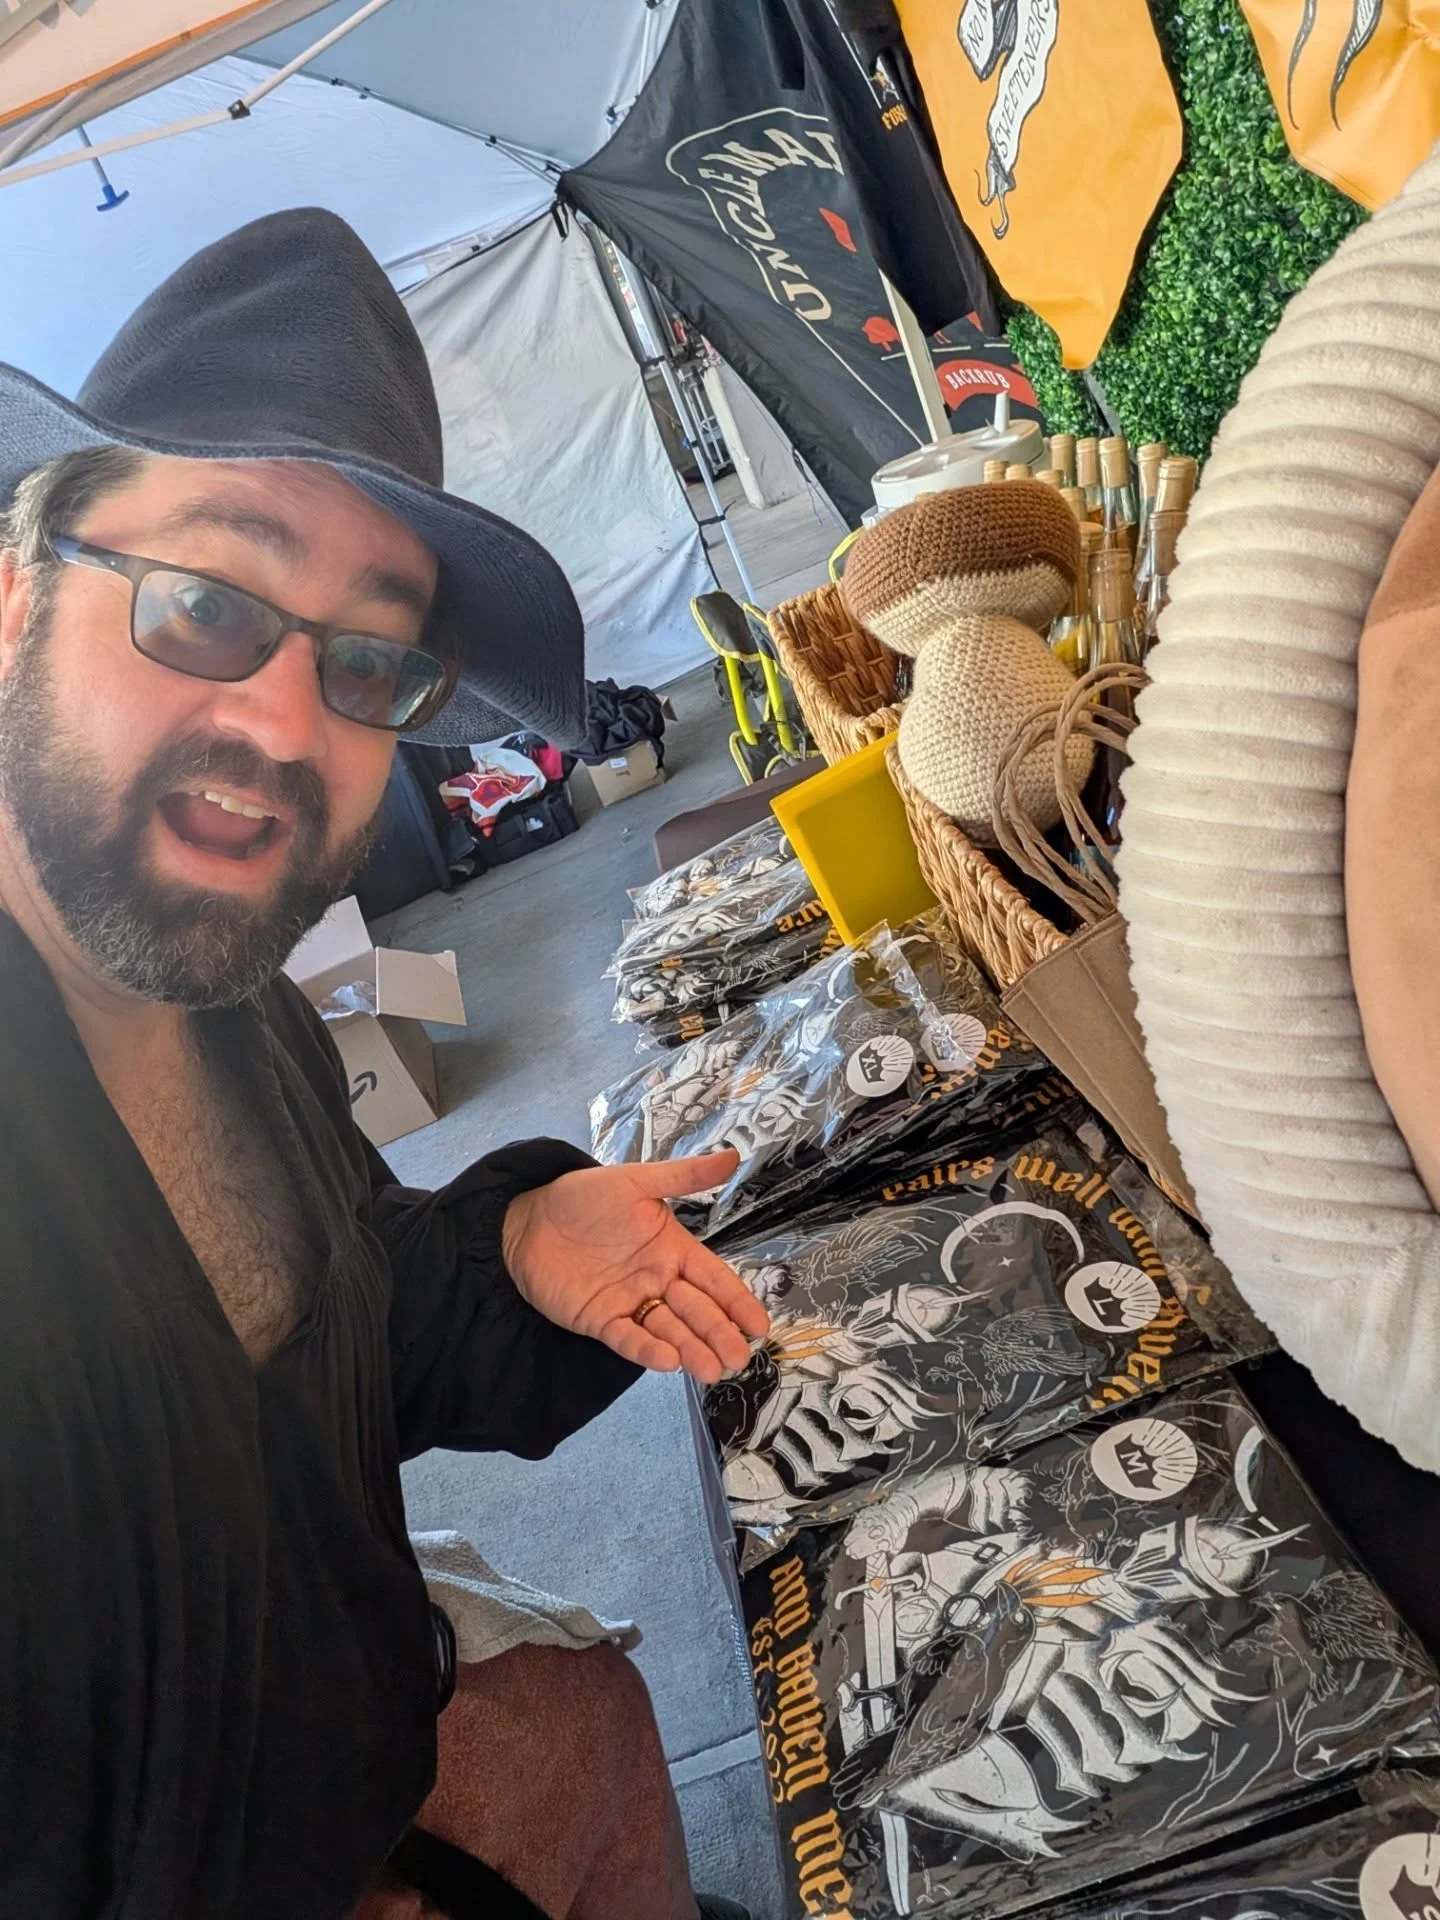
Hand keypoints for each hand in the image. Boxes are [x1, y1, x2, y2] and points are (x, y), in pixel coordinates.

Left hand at [501, 1151, 769, 1385]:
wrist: (526, 1219)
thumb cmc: (583, 1196)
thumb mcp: (636, 1181)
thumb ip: (684, 1176)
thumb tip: (732, 1157)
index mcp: (672, 1249)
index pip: (713, 1278)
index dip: (736, 1301)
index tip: (759, 1324)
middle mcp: (657, 1280)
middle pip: (696, 1310)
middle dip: (719, 1334)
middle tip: (738, 1357)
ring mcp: (629, 1303)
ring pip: (668, 1330)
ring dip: (692, 1349)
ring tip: (712, 1370)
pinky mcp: (599, 1321)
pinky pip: (628, 1337)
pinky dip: (647, 1349)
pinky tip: (668, 1360)